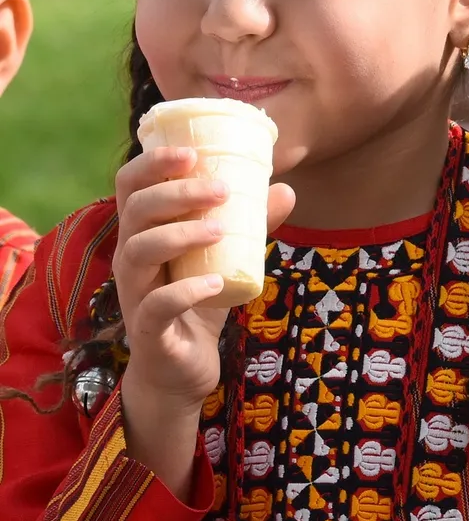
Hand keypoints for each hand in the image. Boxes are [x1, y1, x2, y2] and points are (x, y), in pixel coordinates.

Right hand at [113, 147, 294, 415]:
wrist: (181, 368)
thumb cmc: (198, 302)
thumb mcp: (225, 259)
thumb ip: (249, 226)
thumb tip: (286, 189)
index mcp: (144, 233)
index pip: (131, 187)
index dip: (152, 164)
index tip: (191, 152)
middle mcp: (130, 258)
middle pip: (135, 212)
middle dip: (176, 193)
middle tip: (221, 189)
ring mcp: (134, 294)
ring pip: (138, 252)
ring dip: (180, 234)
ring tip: (220, 229)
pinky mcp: (147, 330)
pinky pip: (156, 306)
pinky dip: (185, 291)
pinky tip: (215, 282)